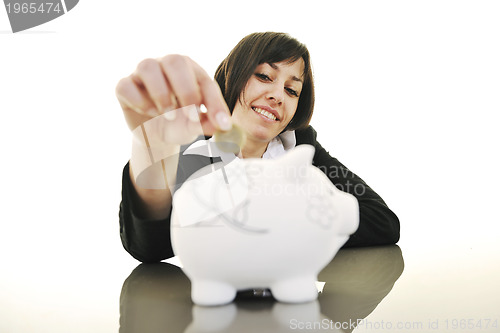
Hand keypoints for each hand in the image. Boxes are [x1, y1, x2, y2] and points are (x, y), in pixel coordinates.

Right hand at [115, 55, 231, 144]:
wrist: (155, 137)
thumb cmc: (180, 123)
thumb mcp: (195, 126)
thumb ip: (207, 123)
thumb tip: (222, 126)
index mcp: (190, 71)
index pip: (204, 80)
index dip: (214, 102)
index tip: (220, 124)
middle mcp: (166, 66)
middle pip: (174, 61)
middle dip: (186, 90)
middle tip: (190, 114)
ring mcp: (143, 74)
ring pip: (147, 66)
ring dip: (161, 93)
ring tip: (168, 114)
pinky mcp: (124, 87)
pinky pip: (126, 85)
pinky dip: (139, 101)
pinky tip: (149, 112)